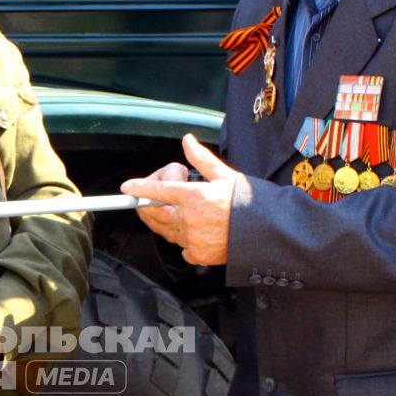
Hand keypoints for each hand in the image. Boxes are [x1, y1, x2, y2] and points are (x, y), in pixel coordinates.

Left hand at [122, 134, 236, 265]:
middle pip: (157, 214)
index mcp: (194, 196)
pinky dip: (183, 242)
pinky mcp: (199, 255)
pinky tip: (191, 233)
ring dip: (165, 224)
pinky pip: (182, 249)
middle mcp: (189, 219)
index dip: (140, 189)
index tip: (127, 188)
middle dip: (146, 209)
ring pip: (168, 232)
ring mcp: (193, 239)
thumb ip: (201, 159)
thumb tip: (187, 140)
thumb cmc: (249, 202)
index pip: (158, 191)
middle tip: (141, 205)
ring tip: (170, 216)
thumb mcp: (225, 176)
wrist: (268, 231)